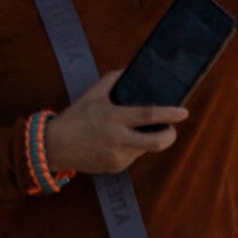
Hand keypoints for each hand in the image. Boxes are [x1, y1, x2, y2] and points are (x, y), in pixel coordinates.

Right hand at [43, 80, 188, 177]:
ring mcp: (118, 156)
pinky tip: (114, 143)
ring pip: (145, 149)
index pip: (149, 115)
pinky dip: (130, 149)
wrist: (54, 147)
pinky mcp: (116, 167)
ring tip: (128, 132)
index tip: (184, 112)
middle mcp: (118, 139)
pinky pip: (132, 157)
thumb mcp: (92, 94)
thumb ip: (112, 80)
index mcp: (113, 117)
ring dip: (145, 140)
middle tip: (170, 129)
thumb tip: (131, 70)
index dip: (169, 114)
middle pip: (158, 142)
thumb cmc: (74, 118)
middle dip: (170, 135)